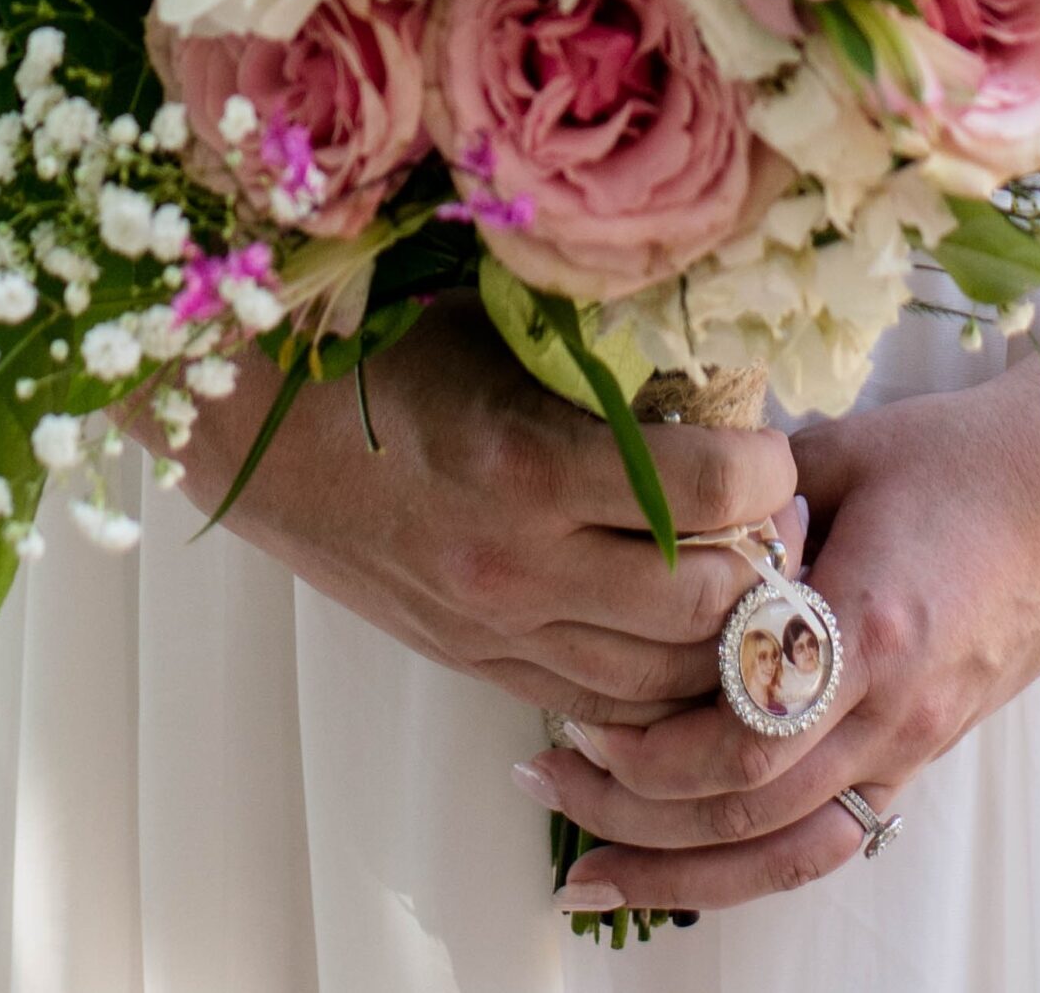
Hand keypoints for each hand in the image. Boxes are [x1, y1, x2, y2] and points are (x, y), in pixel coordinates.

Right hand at [146, 295, 797, 727]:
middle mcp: (521, 564)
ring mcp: (499, 629)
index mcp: (530, 462)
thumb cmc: (391, 355)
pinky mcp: (480, 665)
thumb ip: (610, 359)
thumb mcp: (504, 330)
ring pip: (666, 678)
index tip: (771, 443)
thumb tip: (734, 354)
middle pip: (706, 605)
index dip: (769, 468)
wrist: (261, 437)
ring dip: (726, 634)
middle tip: (778, 517)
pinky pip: (605, 708)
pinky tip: (682, 635)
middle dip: (766, 561)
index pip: (710, 491)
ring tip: (744, 574)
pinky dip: (661, 686)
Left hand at [517, 358, 1039, 910]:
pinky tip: (688, 862)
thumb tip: (655, 509)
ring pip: (787, 851)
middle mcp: (896, 707)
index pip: (740, 736)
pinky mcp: (925, 747)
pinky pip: (832, 836)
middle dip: (631, 812)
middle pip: (747, 810)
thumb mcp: (842, 452)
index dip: (646, 748)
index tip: (572, 718)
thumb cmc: (969, 454)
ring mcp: (916, 740)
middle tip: (545, 780)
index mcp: (872, 628)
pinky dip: (751, 865)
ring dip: (680, 869)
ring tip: (590, 865)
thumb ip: (747, 498)